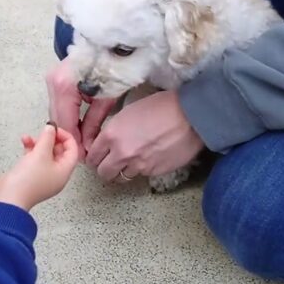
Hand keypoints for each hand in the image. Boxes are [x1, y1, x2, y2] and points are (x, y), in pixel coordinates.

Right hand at [0, 124, 78, 210]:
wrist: (9, 197)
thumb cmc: (28, 180)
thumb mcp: (41, 153)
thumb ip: (47, 138)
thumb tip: (51, 128)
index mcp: (64, 171)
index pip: (72, 150)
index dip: (66, 137)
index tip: (55, 129)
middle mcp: (56, 175)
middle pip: (59, 152)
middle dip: (51, 140)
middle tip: (43, 132)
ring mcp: (43, 176)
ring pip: (45, 154)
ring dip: (38, 143)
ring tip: (29, 137)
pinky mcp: (31, 176)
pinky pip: (35, 159)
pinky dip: (30, 149)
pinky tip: (24, 142)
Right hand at [45, 58, 117, 154]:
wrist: (112, 44)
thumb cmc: (112, 67)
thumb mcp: (106, 100)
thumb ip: (94, 124)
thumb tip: (87, 146)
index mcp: (64, 87)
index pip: (65, 124)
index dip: (74, 142)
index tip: (83, 156)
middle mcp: (53, 82)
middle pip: (57, 119)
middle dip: (70, 137)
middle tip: (84, 153)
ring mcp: (52, 79)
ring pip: (56, 112)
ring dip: (68, 127)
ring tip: (83, 142)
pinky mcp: (56, 78)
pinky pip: (59, 103)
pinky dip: (68, 116)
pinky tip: (79, 126)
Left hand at [87, 90, 202, 181]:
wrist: (190, 116)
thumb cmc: (162, 106)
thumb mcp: (129, 111)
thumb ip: (114, 130)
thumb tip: (108, 142)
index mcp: (112, 134)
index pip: (92, 156)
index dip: (94, 156)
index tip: (98, 155)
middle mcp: (122, 153)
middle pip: (103, 173)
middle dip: (105, 168)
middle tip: (111, 162)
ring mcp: (138, 165)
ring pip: (121, 177)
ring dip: (123, 171)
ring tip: (132, 160)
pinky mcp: (154, 172)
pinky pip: (142, 175)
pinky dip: (142, 169)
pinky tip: (150, 157)